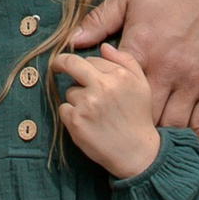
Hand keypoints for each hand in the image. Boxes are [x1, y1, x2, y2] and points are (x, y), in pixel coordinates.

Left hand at [49, 43, 163, 179]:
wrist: (137, 152)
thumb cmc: (138, 117)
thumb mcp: (142, 85)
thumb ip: (126, 61)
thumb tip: (104, 47)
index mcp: (119, 74)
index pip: (92, 60)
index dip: (89, 67)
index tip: (84, 71)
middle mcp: (102, 86)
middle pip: (70, 64)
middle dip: (60, 63)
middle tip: (56, 67)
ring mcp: (87, 103)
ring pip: (69, 91)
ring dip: (77, 100)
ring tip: (95, 114)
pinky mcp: (75, 120)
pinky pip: (63, 109)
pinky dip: (71, 115)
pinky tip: (87, 123)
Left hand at [70, 0, 198, 137]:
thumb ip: (100, 20)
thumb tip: (73, 41)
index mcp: (141, 48)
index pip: (114, 88)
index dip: (106, 102)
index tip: (101, 108)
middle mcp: (166, 70)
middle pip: (143, 115)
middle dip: (132, 125)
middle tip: (124, 131)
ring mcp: (193, 80)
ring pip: (172, 124)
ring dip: (159, 135)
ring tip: (149, 141)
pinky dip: (191, 136)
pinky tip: (182, 142)